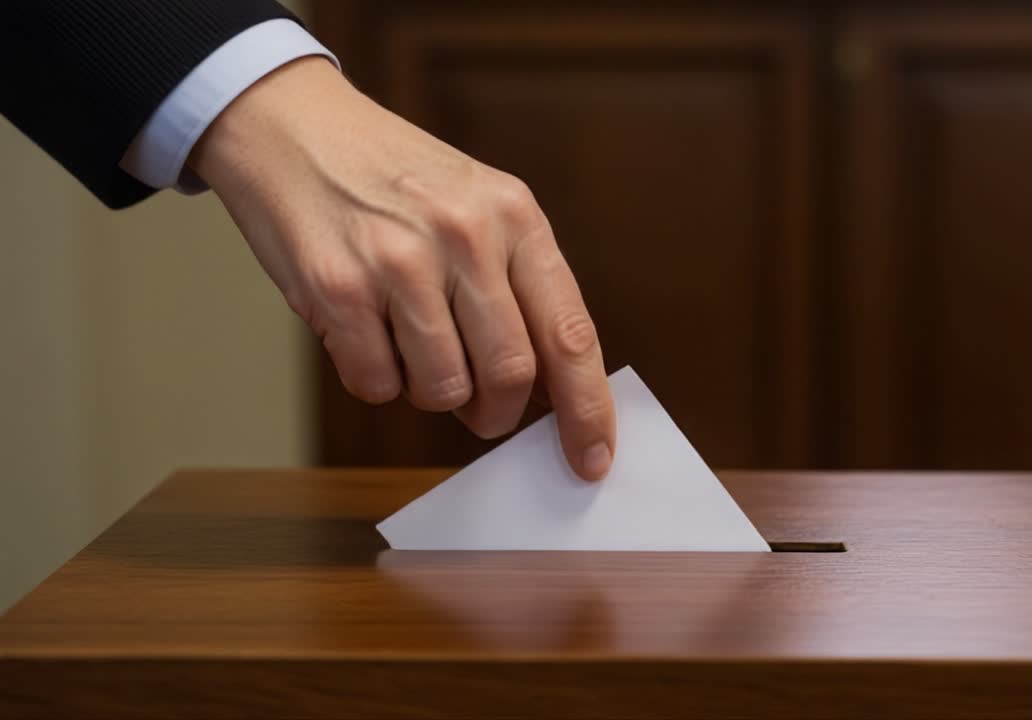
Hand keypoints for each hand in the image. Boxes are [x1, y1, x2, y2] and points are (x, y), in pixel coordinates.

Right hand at [189, 57, 615, 479]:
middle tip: (481, 410)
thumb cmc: (393, 177)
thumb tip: (548, 387)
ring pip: (443, 388)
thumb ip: (519, 286)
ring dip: (433, 393)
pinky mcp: (338, 289)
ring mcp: (400, 262)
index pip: (570, 332)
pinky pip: (376, 383)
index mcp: (516, 216)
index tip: (592, 458)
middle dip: (497, 413)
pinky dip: (376, 378)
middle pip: (509, 374)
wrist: (292, 127)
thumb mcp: (479, 205)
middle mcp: (465, 235)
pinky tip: (366, 331)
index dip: (587, 408)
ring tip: (412, 347)